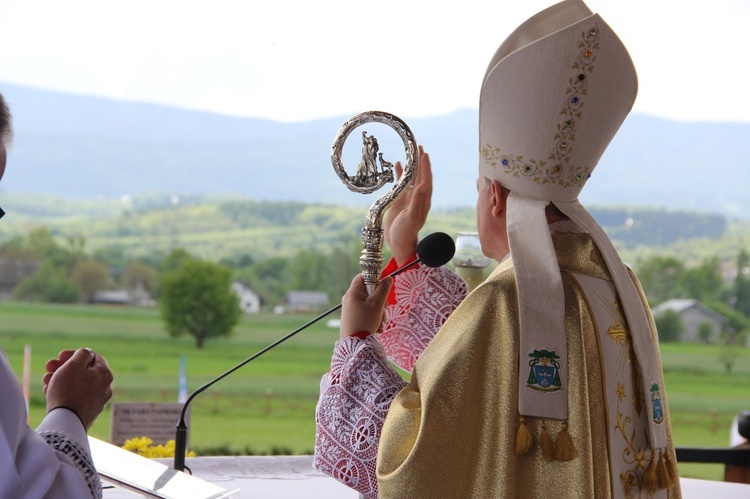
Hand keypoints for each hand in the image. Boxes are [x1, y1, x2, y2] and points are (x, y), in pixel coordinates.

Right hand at [44, 348, 113, 429]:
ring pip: (77, 384)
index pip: (92, 357)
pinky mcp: (87, 412)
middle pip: (84, 371)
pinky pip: (75, 397)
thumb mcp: (74, 365)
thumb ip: (82, 354)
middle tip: (48, 367)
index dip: (74, 354)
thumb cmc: (69, 390)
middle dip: (64, 367)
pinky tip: (49, 392)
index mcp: (105, 374)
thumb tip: (87, 353)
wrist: (66, 423)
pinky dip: (64, 392)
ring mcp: (97, 401)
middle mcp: (105, 387)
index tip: (59, 355)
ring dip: (61, 379)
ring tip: (45, 381)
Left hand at [339, 275, 392, 337]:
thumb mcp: (377, 304)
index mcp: (353, 292)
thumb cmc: (365, 321)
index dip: (374, 279)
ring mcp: (350, 309)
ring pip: (369, 304)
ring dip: (378, 312)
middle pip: (368, 292)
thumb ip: (383, 289)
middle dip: (379, 301)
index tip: (381, 288)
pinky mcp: (352, 318)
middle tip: (382, 309)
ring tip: (380, 322)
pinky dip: (373, 318)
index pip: (362, 277)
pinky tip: (376, 327)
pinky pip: (365, 313)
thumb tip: (388, 278)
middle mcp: (349, 299)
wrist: (354, 344)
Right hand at [384, 146, 432, 265]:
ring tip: (410, 151)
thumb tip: (424, 185)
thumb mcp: (412, 217)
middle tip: (418, 146)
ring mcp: (409, 198)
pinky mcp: (400, 200)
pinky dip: (400, 174)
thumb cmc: (406, 232)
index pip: (426, 179)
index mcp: (423, 200)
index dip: (425, 166)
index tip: (423, 153)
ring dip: (411, 165)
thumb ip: (417, 201)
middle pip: (420, 175)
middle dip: (420, 161)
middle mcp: (418, 197)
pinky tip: (397, 164)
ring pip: (411, 177)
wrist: (398, 242)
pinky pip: (401, 183)